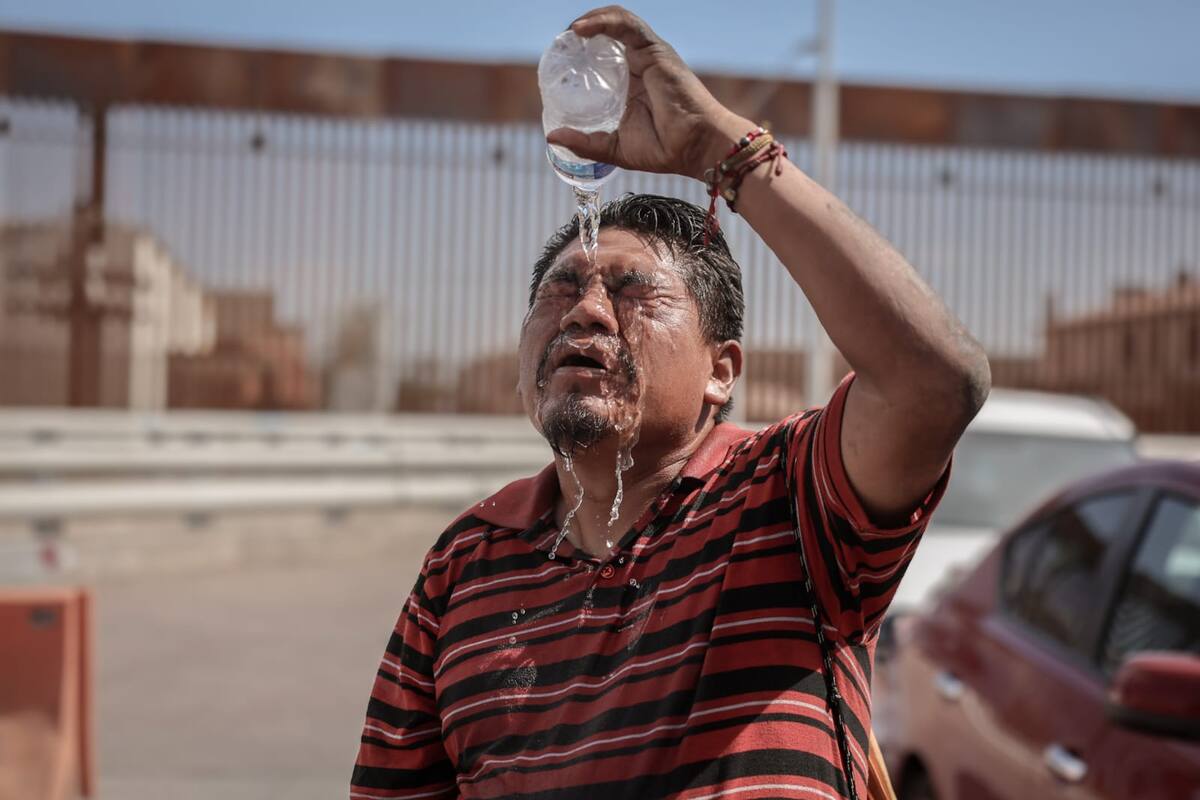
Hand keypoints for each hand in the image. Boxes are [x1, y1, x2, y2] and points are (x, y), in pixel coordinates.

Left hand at [547, 6, 753, 181]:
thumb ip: (585, 142)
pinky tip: (580, 29)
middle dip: (581, 31)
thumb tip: (552, 138)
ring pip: (616, 21)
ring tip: (569, 32)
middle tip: (560, 44)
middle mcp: (640, 63)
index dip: (581, 50)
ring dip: (590, 19)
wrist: (694, 147)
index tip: (559, 58)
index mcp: (631, 82)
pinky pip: (626, 24)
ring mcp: (648, 54)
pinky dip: (602, 21)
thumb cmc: (664, 149)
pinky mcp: (655, 50)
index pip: (604, 54)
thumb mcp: (614, 147)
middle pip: (608, 33)